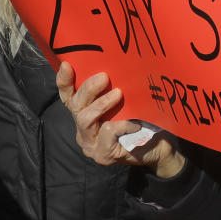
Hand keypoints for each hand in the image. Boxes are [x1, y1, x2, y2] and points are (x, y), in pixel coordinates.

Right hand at [56, 62, 184, 178]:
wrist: (156, 146)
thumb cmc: (139, 118)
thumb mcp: (123, 100)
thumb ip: (111, 89)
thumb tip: (112, 64)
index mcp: (84, 113)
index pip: (68, 97)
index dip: (64, 81)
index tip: (67, 65)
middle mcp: (82, 129)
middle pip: (76, 105)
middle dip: (88, 89)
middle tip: (105, 77)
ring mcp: (90, 144)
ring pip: (85, 120)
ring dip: (101, 104)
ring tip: (118, 94)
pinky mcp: (102, 155)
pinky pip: (107, 132)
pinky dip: (121, 123)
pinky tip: (134, 123)